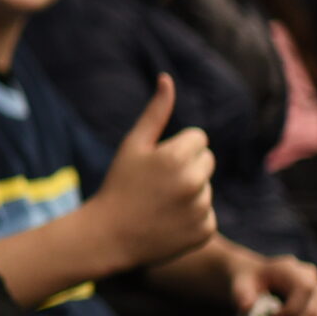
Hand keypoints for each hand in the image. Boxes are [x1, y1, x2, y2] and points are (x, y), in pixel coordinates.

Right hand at [88, 75, 215, 267]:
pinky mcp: (205, 231)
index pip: (199, 139)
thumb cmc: (119, 185)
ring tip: (160, 205)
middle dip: (187, 167)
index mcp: (178, 157)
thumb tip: (167, 79)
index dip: (176, 148)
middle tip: (158, 184)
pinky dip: (191, 218)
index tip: (156, 164)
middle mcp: (194, 182)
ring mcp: (201, 209)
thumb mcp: (133, 145)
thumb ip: (156, 112)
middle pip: (207, 160)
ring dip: (189, 193)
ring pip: (206, 188)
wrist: (108, 236)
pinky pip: (207, 214)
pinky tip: (168, 222)